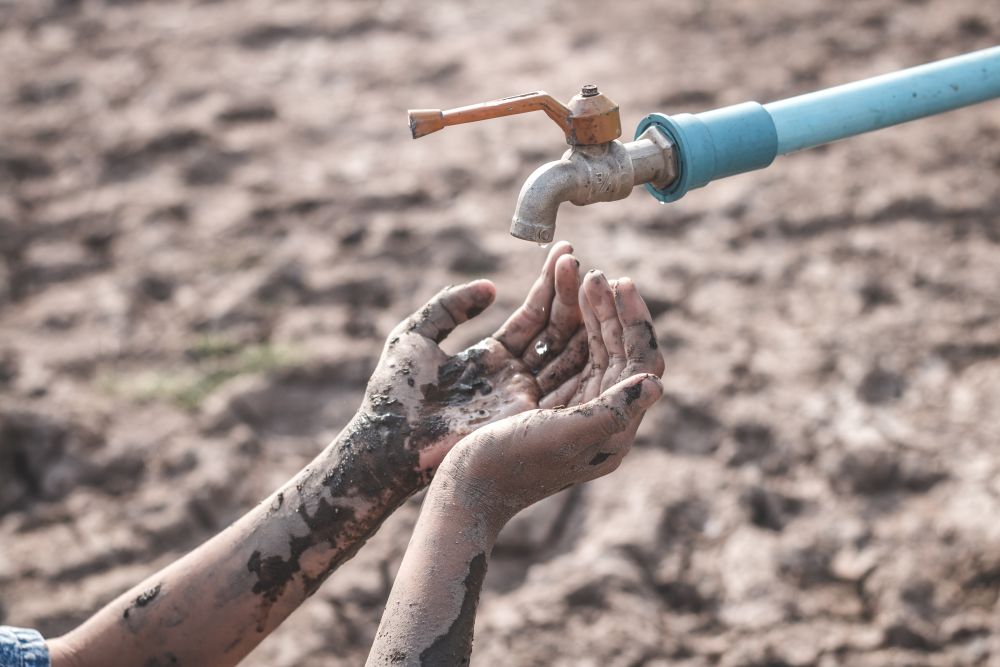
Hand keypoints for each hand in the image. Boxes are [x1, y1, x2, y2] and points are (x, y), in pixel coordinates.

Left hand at [359, 242, 588, 483]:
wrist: (387, 440)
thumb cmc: (394, 392)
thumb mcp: (415, 335)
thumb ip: (450, 306)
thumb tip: (491, 287)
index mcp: (493, 358)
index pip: (532, 316)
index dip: (548, 285)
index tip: (564, 252)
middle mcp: (515, 376)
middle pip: (555, 330)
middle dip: (569, 295)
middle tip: (579, 260)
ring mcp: (525, 395)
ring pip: (566, 350)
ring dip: (580, 316)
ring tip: (593, 278)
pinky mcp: (527, 414)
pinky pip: (565, 378)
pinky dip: (582, 349)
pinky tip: (594, 318)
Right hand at [438, 274, 664, 523]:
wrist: (465, 493)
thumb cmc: (509, 466)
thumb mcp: (564, 436)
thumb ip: (613, 411)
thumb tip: (657, 383)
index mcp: (612, 428)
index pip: (640, 364)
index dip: (635, 322)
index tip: (620, 282)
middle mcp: (597, 416)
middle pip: (616, 350)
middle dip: (608, 308)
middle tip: (595, 272)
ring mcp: (569, 406)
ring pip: (588, 345)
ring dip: (584, 308)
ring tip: (575, 269)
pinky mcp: (541, 400)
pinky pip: (561, 352)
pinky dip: (559, 321)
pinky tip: (554, 294)